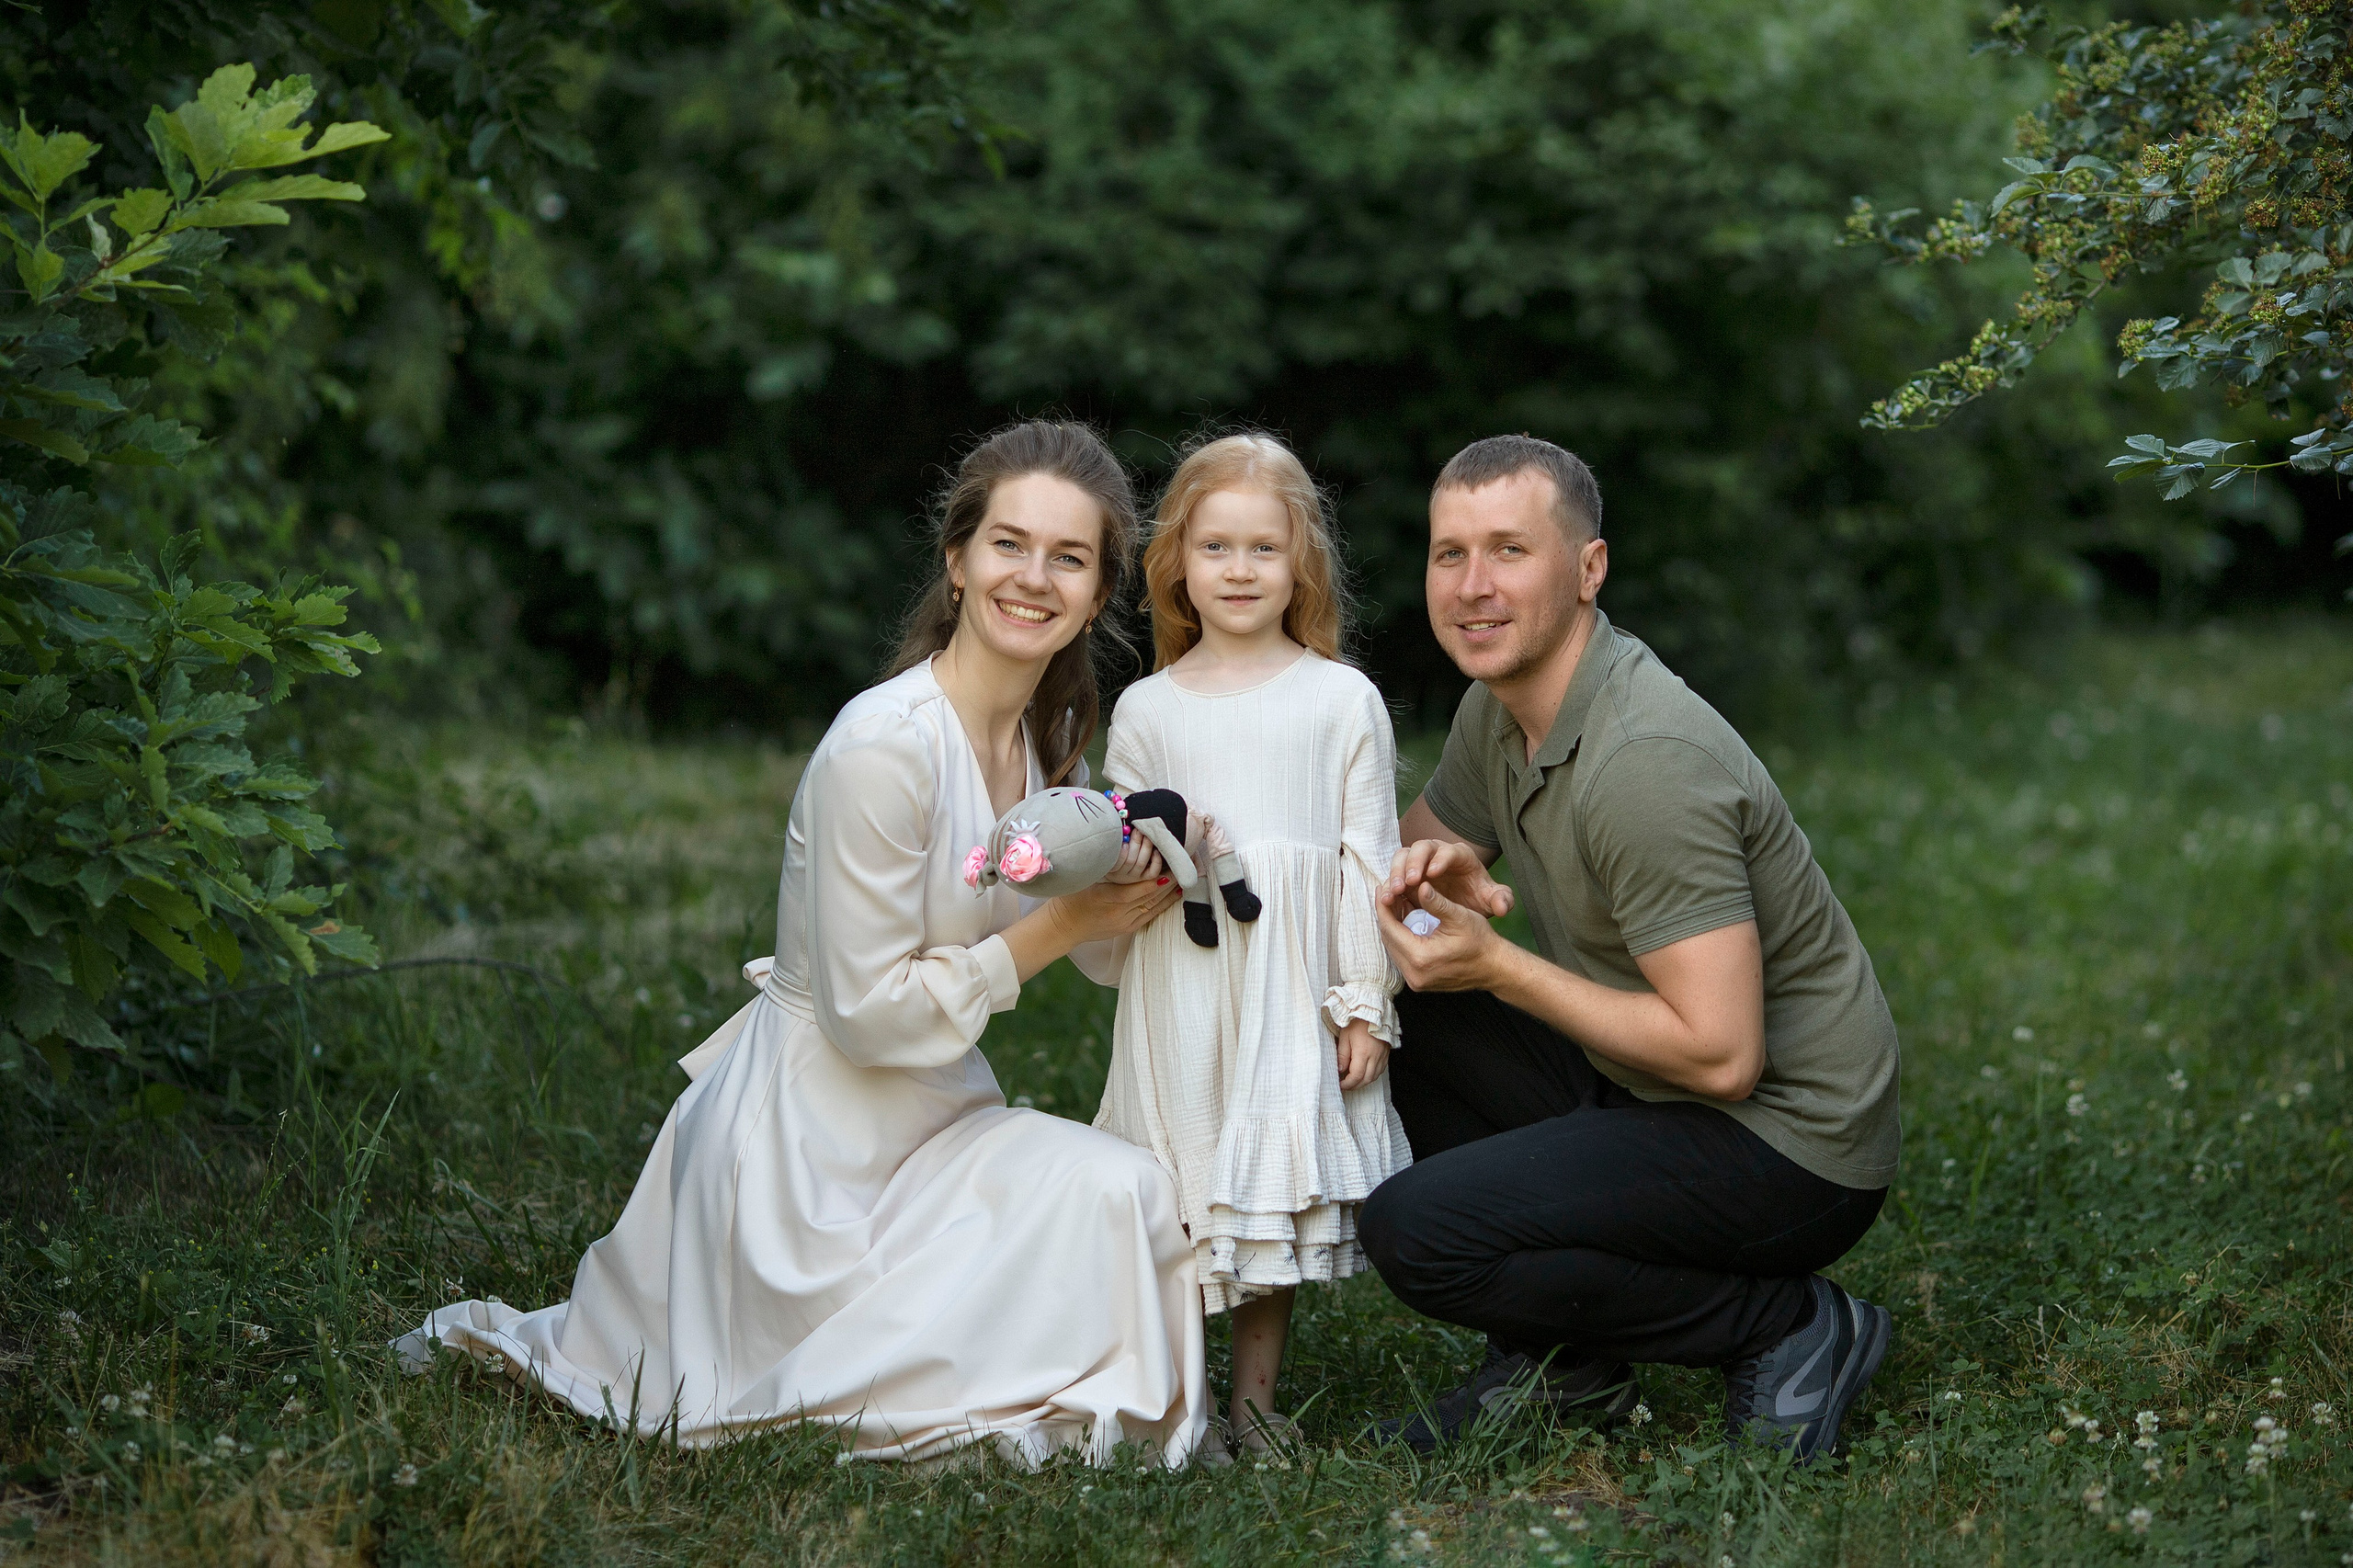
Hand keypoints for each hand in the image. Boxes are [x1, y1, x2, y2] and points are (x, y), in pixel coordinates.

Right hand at [1052, 868, 1180, 944]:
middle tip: (1184, 868)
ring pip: (1152, 906)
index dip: (1153, 881)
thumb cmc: (1070, 899)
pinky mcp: (1127, 929)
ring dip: (1169, 893)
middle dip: (1168, 882)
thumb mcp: (1082, 879)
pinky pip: (1149, 915)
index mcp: (1105, 898)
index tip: (1168, 869)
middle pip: (1148, 897)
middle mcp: (1117, 912)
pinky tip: (1174, 895)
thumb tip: (1119, 847)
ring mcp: (1124, 922)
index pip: (1135, 890)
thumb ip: (1101, 866)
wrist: (1063, 927)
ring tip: (1184, 878)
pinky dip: (1163, 905)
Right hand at [1100, 826, 1166, 884]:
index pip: (1116, 860)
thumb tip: (1125, 826)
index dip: (1121, 848)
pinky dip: (1156, 861)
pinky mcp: (1145, 878)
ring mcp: (1134, 877)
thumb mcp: (1111, 849)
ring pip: (1141, 863)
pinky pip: (1153, 872)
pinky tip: (1156, 851)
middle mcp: (1122, 875)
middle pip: (1130, 860)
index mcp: (1111, 867)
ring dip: (1146, 847)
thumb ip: (1116, 839)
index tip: (1124, 836)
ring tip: (1147, 835)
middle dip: (1136, 842)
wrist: (1117, 872)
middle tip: (1139, 830)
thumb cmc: (1115, 854)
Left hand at [1335, 1018, 1388, 1089]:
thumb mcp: (1345, 1036)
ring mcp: (1382, 1055)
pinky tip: (1365, 1073)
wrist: (1374, 1010)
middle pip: (1366, 1079)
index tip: (1340, 1084)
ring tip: (1354, 1081)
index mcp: (1363, 1053)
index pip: (1356, 1076)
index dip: (1348, 1084)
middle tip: (1345, 1086)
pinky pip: (1380, 1070)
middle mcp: (1375, 1056)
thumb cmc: (1358, 1021)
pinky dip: (1372, 1075)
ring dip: (1364, 1082)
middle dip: (1355, 1086)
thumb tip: (1340, 1070)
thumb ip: (1343, 1055)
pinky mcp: (1386, 1053)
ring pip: (1374, 1076)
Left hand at [1376, 880, 1508, 993]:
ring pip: (1393, 948)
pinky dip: (1401, 938)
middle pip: (1388, 939)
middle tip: (1387, 892)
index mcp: (1421, 958)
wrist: (1495, 967)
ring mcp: (1416, 981)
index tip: (1383, 887)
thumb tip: (1419, 886)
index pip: (1390, 928)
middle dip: (1386, 914)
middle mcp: (1414, 974)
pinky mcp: (1419, 982)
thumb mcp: (1459, 917)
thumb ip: (1436, 902)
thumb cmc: (1481, 942)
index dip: (1384, 905)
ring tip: (1395, 904)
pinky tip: (1405, 921)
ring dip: (1392, 926)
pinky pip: (1402, 956)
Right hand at [1385, 839, 1512, 923]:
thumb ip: (1502, 900)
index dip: (1440, 859)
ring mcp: (1419, 862)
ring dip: (1396, 872)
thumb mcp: (1492, 901)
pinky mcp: (1405, 875)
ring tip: (1394, 891)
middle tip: (1408, 881)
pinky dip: (1388, 884)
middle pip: (1421, 847)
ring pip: (1403, 856)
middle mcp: (1437, 853)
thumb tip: (1502, 906)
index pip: (1449, 850)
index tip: (1432, 872)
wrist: (1462, 906)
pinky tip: (1386, 899)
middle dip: (1413, 863)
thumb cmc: (1477, 899)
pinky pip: (1393, 873)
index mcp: (1460, 856)